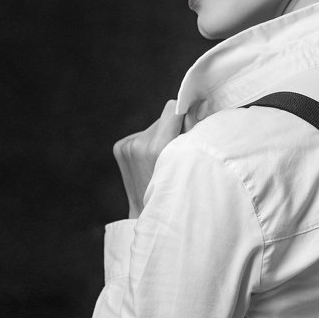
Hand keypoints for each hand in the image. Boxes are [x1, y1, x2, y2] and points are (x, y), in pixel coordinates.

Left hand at [113, 100, 184, 217]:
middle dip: (174, 127)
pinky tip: (150, 160)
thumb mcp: (189, 161)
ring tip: (163, 158)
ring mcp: (126, 146)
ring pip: (154, 127)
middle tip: (177, 148)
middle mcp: (138, 144)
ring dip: (161, 135)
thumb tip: (198, 104)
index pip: (173, 109)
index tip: (193, 117)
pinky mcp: (120, 147)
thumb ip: (193, 130)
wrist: (146, 213)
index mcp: (157, 148)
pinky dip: (149, 142)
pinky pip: (142, 135)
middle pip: (164, 118)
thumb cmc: (176, 191)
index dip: (185, 111)